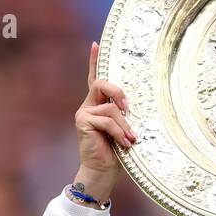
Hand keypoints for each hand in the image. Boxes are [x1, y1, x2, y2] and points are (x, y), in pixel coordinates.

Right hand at [74, 41, 133, 195]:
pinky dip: (120, 132)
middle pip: (102, 84)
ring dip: (125, 125)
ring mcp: (83, 113)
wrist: (101, 172)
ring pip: (111, 108)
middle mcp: (88, 106)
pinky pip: (108, 120)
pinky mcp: (83, 122)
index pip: (95, 79)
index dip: (95, 61)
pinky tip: (124, 144)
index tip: (96, 44)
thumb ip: (123, 115)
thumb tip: (132, 106)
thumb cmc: (115, 153)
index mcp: (97, 106)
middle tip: (129, 109)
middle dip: (118, 93)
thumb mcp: (123, 129)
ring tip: (130, 140)